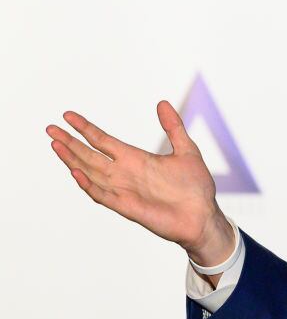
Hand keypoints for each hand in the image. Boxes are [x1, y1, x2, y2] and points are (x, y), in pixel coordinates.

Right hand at [46, 100, 234, 266]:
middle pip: (90, 155)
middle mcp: (125, 173)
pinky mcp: (127, 206)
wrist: (203, 216)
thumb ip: (173, 127)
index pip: (103, 141)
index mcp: (136, 159)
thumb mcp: (186, 150)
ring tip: (56, 144)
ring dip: (72, 160)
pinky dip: (88, 185)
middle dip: (70, 142)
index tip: (68, 116)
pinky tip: (75, 172)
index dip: (85, 128)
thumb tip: (161, 103)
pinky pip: (102, 195)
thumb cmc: (195, 186)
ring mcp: (124, 190)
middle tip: (50, 128)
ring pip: (90, 173)